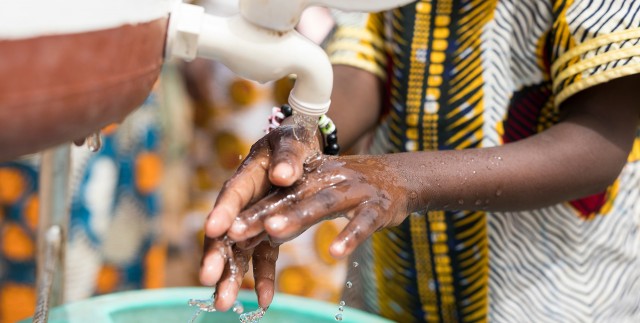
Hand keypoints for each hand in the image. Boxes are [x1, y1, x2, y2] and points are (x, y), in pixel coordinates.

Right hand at [200, 119, 319, 308]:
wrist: (302, 148)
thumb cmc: (295, 140)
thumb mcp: (294, 141)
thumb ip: (290, 157)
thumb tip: (282, 176)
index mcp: (249, 173)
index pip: (233, 193)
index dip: (223, 211)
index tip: (214, 229)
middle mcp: (244, 199)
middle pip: (225, 228)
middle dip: (216, 253)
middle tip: (208, 278)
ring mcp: (252, 218)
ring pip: (237, 249)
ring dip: (229, 275)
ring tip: (222, 304)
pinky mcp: (265, 231)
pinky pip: (261, 256)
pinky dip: (261, 277)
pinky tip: (264, 301)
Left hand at [228, 154, 411, 258]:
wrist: (399, 177)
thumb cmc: (351, 188)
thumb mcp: (320, 191)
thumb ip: (292, 210)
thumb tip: (258, 234)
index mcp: (310, 177)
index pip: (275, 195)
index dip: (250, 212)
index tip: (223, 230)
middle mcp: (328, 180)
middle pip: (291, 198)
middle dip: (262, 215)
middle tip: (235, 232)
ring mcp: (354, 191)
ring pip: (323, 204)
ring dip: (298, 216)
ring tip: (273, 231)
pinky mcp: (378, 207)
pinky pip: (363, 223)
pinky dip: (349, 236)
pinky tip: (334, 252)